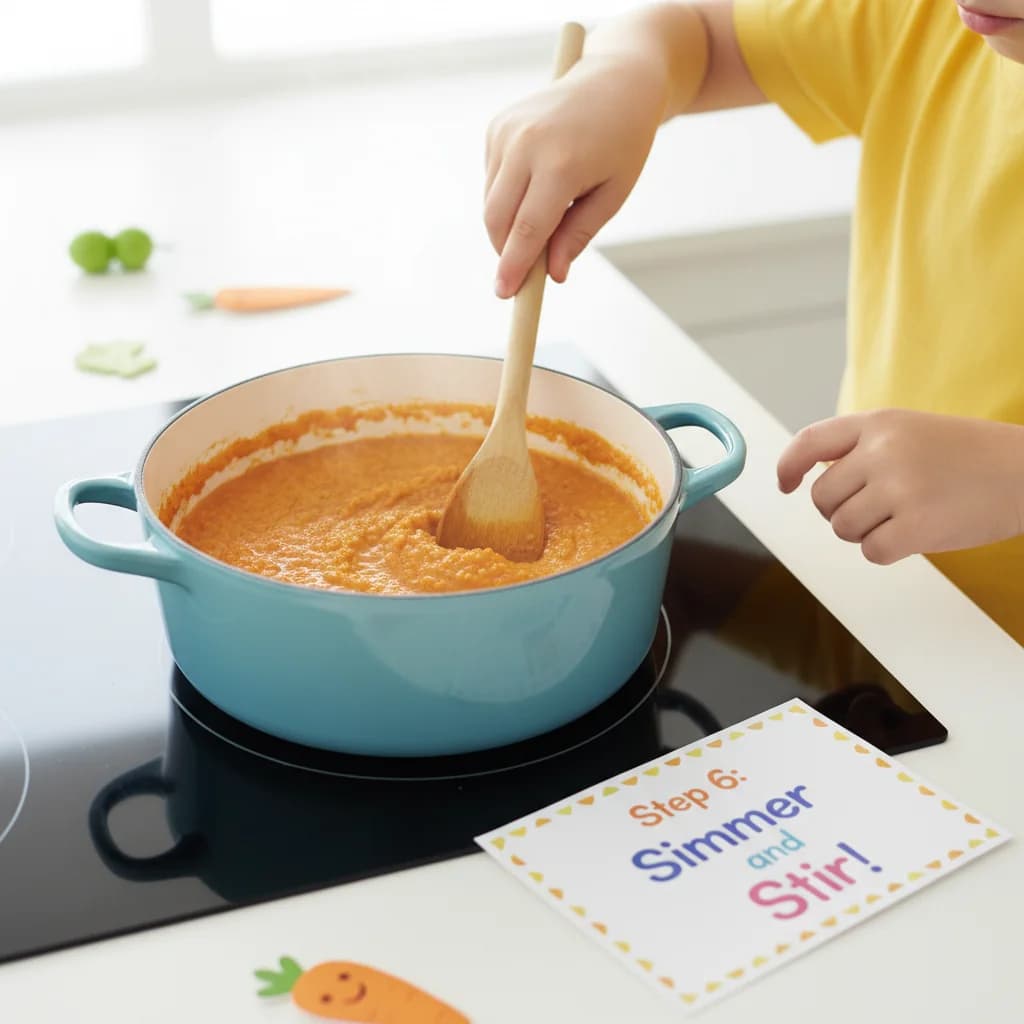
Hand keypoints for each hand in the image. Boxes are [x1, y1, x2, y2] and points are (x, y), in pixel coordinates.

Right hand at [484, 51, 666, 297]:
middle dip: (506, 251)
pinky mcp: (497, 127)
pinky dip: (508, 196)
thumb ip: (579, 235)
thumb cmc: (623, 140)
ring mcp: (507, 132)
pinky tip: (538, 181)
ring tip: (548, 212)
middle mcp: (526, 144)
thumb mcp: (613, 194)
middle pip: (498, 219)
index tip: (505, 293)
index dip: (514, 266)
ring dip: (509, 224)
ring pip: (491, 202)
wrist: (616, 78)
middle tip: (524, 273)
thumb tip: (554, 275)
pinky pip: (493, 180)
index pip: (528, 230)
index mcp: (561, 164)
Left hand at [777, 409, 1023, 563]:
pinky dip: (887, 550)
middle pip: (822, 498)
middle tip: (879, 508)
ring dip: (866, 532)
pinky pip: (871, 551)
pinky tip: (915, 534)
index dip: (787, 466)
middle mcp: (882, 450)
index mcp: (879, 423)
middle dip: (840, 511)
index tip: (785, 485)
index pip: (809, 442)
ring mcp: (899, 487)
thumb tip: (808, 474)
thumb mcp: (911, 430)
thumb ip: (862, 446)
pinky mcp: (916, 525)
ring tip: (903, 517)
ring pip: (842, 527)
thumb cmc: (970, 456)